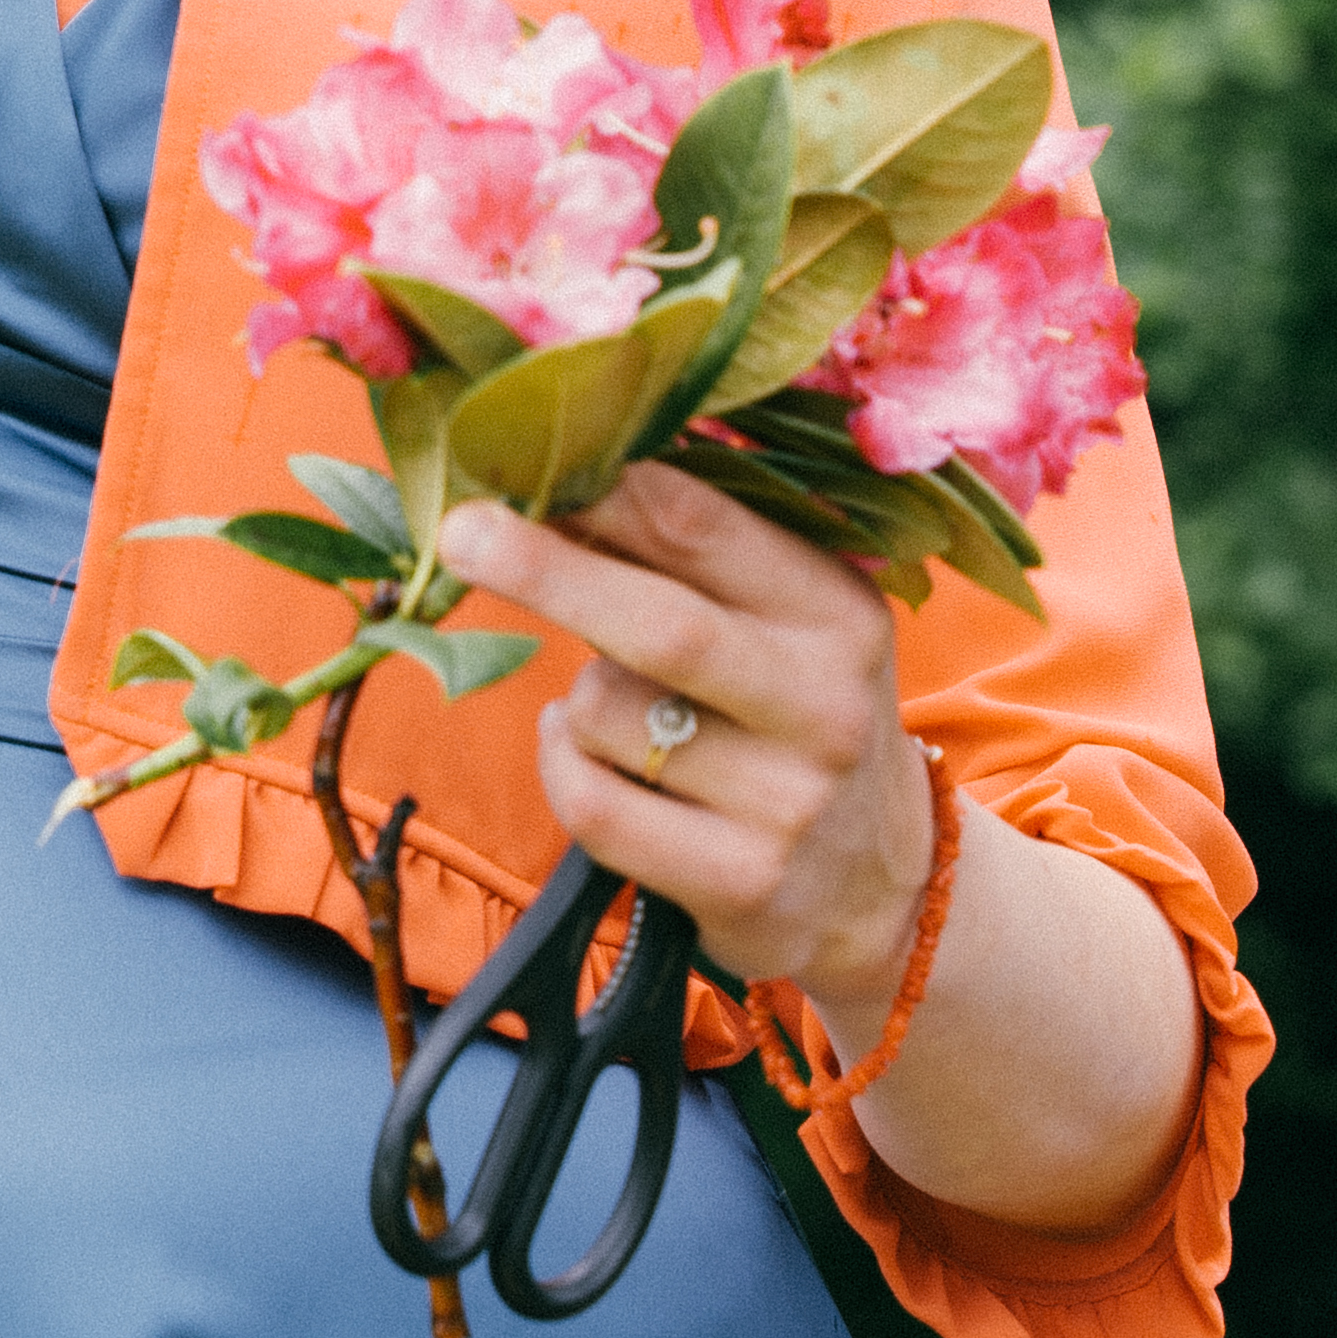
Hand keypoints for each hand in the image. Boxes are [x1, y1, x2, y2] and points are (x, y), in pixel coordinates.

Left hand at [445, 456, 928, 1042]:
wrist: (876, 881)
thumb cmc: (791, 712)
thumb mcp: (783, 622)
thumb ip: (686, 555)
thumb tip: (550, 474)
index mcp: (837, 611)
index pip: (706, 527)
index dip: (603, 487)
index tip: (521, 456)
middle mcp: (825, 704)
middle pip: (661, 625)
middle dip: (548, 571)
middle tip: (460, 530)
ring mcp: (788, 802)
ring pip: (608, 715)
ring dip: (578, 697)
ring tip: (619, 705)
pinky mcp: (742, 882)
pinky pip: (592, 804)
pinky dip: (562, 766)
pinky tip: (591, 757)